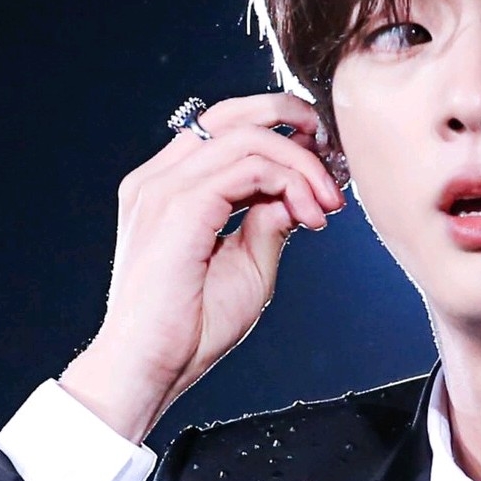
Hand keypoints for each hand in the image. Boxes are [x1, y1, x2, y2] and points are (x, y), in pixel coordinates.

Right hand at [59, 93, 344, 442]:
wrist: (150, 369)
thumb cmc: (190, 327)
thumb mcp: (248, 262)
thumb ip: (270, 219)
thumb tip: (296, 193)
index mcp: (169, 186)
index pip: (227, 129)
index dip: (281, 134)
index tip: (321, 165)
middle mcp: (160, 178)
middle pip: (233, 112)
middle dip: (291, 116)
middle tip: (330, 146)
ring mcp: (164, 188)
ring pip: (249, 137)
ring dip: (302, 165)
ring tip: (326, 204)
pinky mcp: (179, 206)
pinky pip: (249, 168)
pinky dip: (290, 184)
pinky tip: (308, 216)